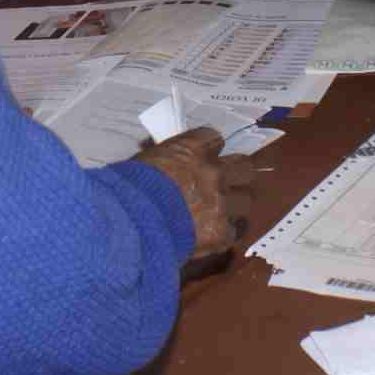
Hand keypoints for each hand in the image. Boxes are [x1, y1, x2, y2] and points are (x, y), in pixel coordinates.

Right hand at [133, 127, 254, 275]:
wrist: (129, 225)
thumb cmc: (128, 190)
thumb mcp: (147, 162)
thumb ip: (169, 161)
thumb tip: (172, 167)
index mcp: (193, 149)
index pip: (216, 139)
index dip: (210, 151)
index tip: (204, 158)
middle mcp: (214, 172)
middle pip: (244, 167)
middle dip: (235, 175)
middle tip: (222, 184)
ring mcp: (221, 202)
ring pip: (246, 199)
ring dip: (233, 204)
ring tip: (218, 213)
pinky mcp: (222, 232)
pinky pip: (235, 230)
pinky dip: (223, 233)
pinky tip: (210, 236)